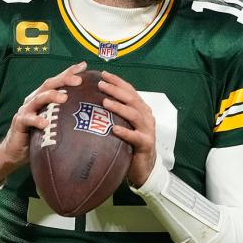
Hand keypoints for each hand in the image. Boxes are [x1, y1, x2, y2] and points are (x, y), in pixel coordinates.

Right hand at [0, 62, 86, 187]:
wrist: (16, 150)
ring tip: (64, 98)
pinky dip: (37, 120)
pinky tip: (45, 123)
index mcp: (44, 97)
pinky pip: (28, 119)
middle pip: (49, 85)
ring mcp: (26, 109)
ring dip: (51, 96)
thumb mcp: (55, 122)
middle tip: (78, 80)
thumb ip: (67, 115)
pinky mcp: (20, 122)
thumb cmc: (39, 136)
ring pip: (39, 98)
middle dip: (64, 80)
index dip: (69, 72)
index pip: (58, 81)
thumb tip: (92, 114)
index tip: (84, 66)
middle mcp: (34, 99)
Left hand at [97, 70, 156, 187]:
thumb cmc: (130, 144)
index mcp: (141, 109)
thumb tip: (95, 100)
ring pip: (134, 115)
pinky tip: (114, 129)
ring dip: (119, 107)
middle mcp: (146, 116)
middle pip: (131, 99)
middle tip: (100, 85)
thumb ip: (116, 113)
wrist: (144, 167)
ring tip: (105, 102)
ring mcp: (147, 130)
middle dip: (116, 90)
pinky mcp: (145, 144)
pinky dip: (125, 132)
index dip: (118, 82)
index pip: (130, 91)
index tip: (103, 74)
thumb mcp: (125, 125)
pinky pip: (135, 136)